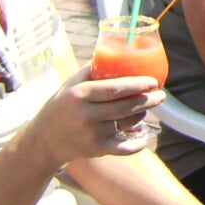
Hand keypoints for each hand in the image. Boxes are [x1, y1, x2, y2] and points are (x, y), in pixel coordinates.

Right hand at [29, 69, 165, 168]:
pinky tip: (142, 138)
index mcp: (80, 94)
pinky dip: (136, 144)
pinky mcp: (97, 150)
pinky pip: (124, 148)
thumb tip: (115, 54)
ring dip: (142, 115)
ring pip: (127, 123)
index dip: (137, 84)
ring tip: (147, 107)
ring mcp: (92, 134)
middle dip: (148, 100)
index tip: (153, 81)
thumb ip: (91, 70)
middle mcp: (86, 115)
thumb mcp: (69, 85)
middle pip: (126, 106)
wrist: (44, 140)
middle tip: (160, 95)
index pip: (115, 88)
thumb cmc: (61, 107)